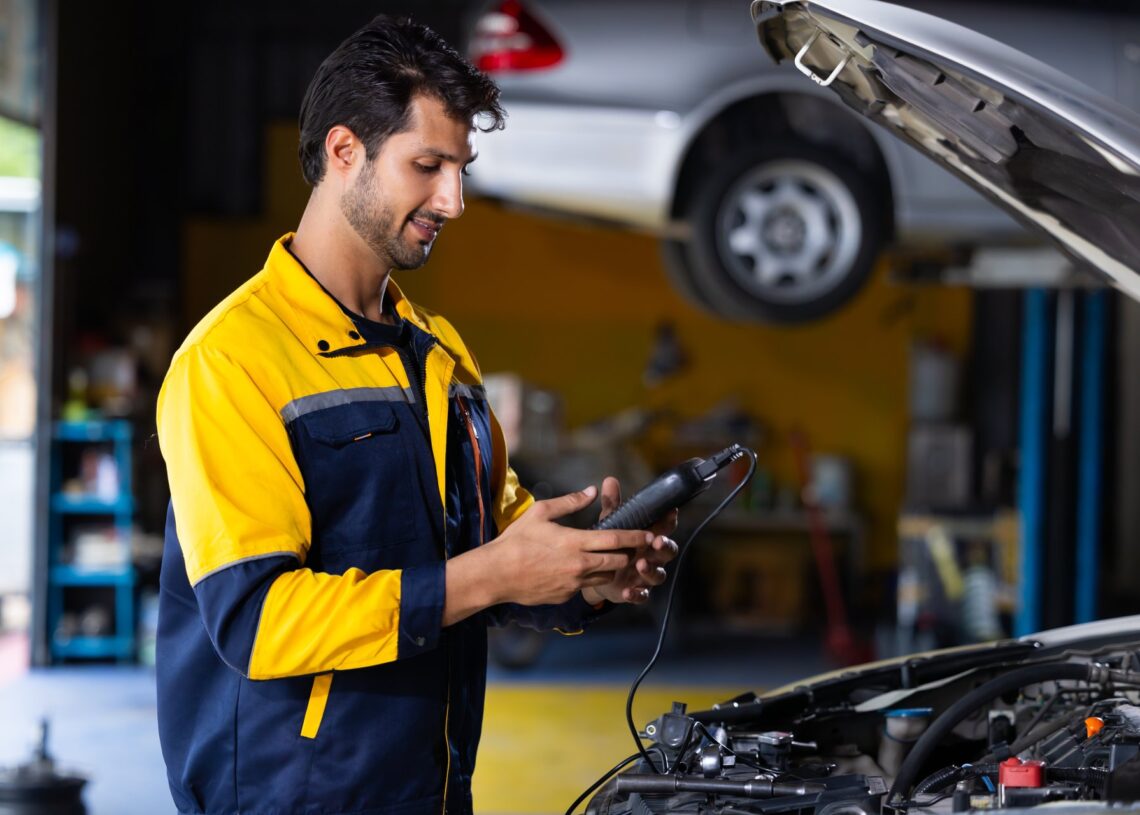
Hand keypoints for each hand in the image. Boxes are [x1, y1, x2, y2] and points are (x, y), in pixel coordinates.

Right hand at [477, 486, 652, 607]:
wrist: (496, 574)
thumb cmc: (516, 540)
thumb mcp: (540, 513)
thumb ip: (570, 502)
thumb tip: (592, 490)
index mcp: (575, 542)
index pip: (615, 539)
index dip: (636, 537)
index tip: (650, 534)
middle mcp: (579, 565)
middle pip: (618, 562)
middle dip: (628, 554)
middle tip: (631, 547)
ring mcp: (573, 583)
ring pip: (606, 577)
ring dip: (611, 569)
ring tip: (607, 558)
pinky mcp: (566, 595)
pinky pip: (586, 587)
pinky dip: (589, 579)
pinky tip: (579, 570)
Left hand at [581, 476, 678, 605]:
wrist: (600, 574)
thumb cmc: (613, 545)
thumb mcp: (611, 524)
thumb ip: (613, 505)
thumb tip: (610, 480)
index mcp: (649, 537)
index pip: (665, 527)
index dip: (669, 520)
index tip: (670, 512)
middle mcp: (653, 556)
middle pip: (668, 551)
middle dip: (665, 546)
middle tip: (656, 541)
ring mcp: (646, 575)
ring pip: (658, 574)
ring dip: (651, 569)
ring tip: (641, 564)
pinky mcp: (637, 591)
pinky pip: (642, 595)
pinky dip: (637, 594)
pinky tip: (628, 591)